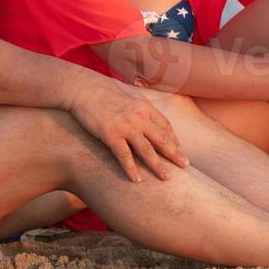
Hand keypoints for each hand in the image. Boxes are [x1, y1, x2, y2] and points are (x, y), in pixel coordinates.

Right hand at [66, 76, 188, 182]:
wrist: (82, 88)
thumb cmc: (102, 90)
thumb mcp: (127, 94)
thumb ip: (138, 105)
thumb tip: (144, 112)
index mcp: (144, 106)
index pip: (165, 125)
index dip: (173, 139)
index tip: (179, 149)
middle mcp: (138, 116)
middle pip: (161, 138)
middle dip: (174, 153)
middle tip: (185, 165)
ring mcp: (125, 126)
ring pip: (146, 149)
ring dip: (158, 165)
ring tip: (168, 178)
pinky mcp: (110, 134)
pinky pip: (124, 155)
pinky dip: (131, 169)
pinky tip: (138, 180)